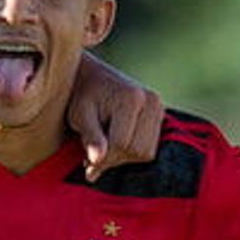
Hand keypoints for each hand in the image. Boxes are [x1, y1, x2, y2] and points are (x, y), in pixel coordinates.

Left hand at [65, 53, 163, 181]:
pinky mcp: (160, 115)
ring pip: (146, 153)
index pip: (122, 144)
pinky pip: (150, 148)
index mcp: (131, 98)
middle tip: (92, 157)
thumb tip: (97, 160)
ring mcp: (158, 107)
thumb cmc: (81, 96)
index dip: (102, 158)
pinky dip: (131, 151)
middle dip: (113, 158)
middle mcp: (151, 101)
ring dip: (123, 157)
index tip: (85, 162)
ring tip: (103, 148)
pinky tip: (114, 145)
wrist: (91, 77)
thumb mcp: (79, 115)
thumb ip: (90, 137)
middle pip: (138, 151)